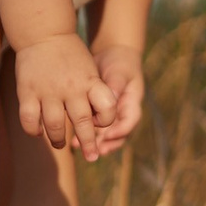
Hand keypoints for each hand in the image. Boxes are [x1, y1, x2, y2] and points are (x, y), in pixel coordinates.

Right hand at [14, 33, 115, 153]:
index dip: (106, 120)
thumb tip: (100, 121)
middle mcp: (71, 88)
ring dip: (58, 140)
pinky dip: (33, 130)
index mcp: (90, 82)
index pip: (107, 108)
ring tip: (60, 144)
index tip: (100, 123)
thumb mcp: (91, 69)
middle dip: (89, 144)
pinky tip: (37, 131)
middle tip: (91, 157)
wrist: (45, 32)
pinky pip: (29, 118)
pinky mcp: (27, 91)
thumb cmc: (71, 55)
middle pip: (82, 123)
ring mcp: (48, 90)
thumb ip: (96, 92)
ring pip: (54, 126)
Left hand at [81, 46, 145, 161]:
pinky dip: (87, 136)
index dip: (120, 131)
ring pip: (107, 135)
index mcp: (132, 102)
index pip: (130, 121)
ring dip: (95, 143)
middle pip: (120, 134)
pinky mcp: (101, 114)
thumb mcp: (119, 72)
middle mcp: (124, 112)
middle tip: (95, 150)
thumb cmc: (118, 62)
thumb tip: (111, 100)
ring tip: (79, 147)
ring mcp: (113, 115)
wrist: (112, 55)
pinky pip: (96, 130)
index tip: (107, 135)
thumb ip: (115, 86)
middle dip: (107, 144)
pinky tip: (73, 142)